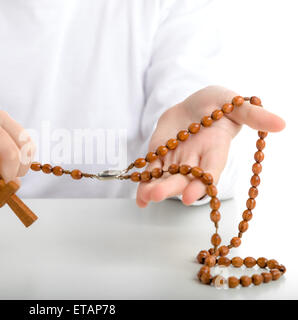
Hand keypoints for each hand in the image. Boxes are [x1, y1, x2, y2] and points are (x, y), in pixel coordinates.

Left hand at [136, 86, 285, 207]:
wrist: (194, 105)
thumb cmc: (217, 103)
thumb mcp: (234, 103)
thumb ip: (252, 114)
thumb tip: (281, 123)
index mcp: (214, 151)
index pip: (210, 172)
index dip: (201, 184)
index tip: (190, 195)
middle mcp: (196, 160)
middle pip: (184, 179)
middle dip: (171, 188)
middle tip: (157, 196)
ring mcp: (176, 160)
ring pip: (165, 178)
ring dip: (154, 188)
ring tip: (144, 197)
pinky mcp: (160, 156)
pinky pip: (151, 172)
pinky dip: (144, 183)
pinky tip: (138, 198)